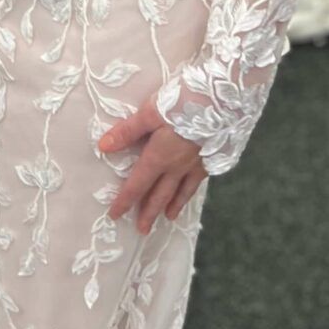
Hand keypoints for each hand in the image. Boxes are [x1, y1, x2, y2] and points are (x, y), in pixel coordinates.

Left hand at [97, 98, 207, 232]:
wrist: (225, 99)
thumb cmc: (184, 101)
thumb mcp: (151, 112)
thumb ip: (128, 131)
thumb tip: (103, 147)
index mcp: (159, 157)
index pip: (138, 184)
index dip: (125, 200)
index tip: (115, 215)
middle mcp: (178, 166)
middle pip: (160, 194)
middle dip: (150, 212)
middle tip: (142, 229)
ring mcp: (197, 163)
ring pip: (182, 191)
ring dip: (173, 205)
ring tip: (168, 217)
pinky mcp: (214, 157)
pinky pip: (199, 180)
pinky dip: (193, 190)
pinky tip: (192, 189)